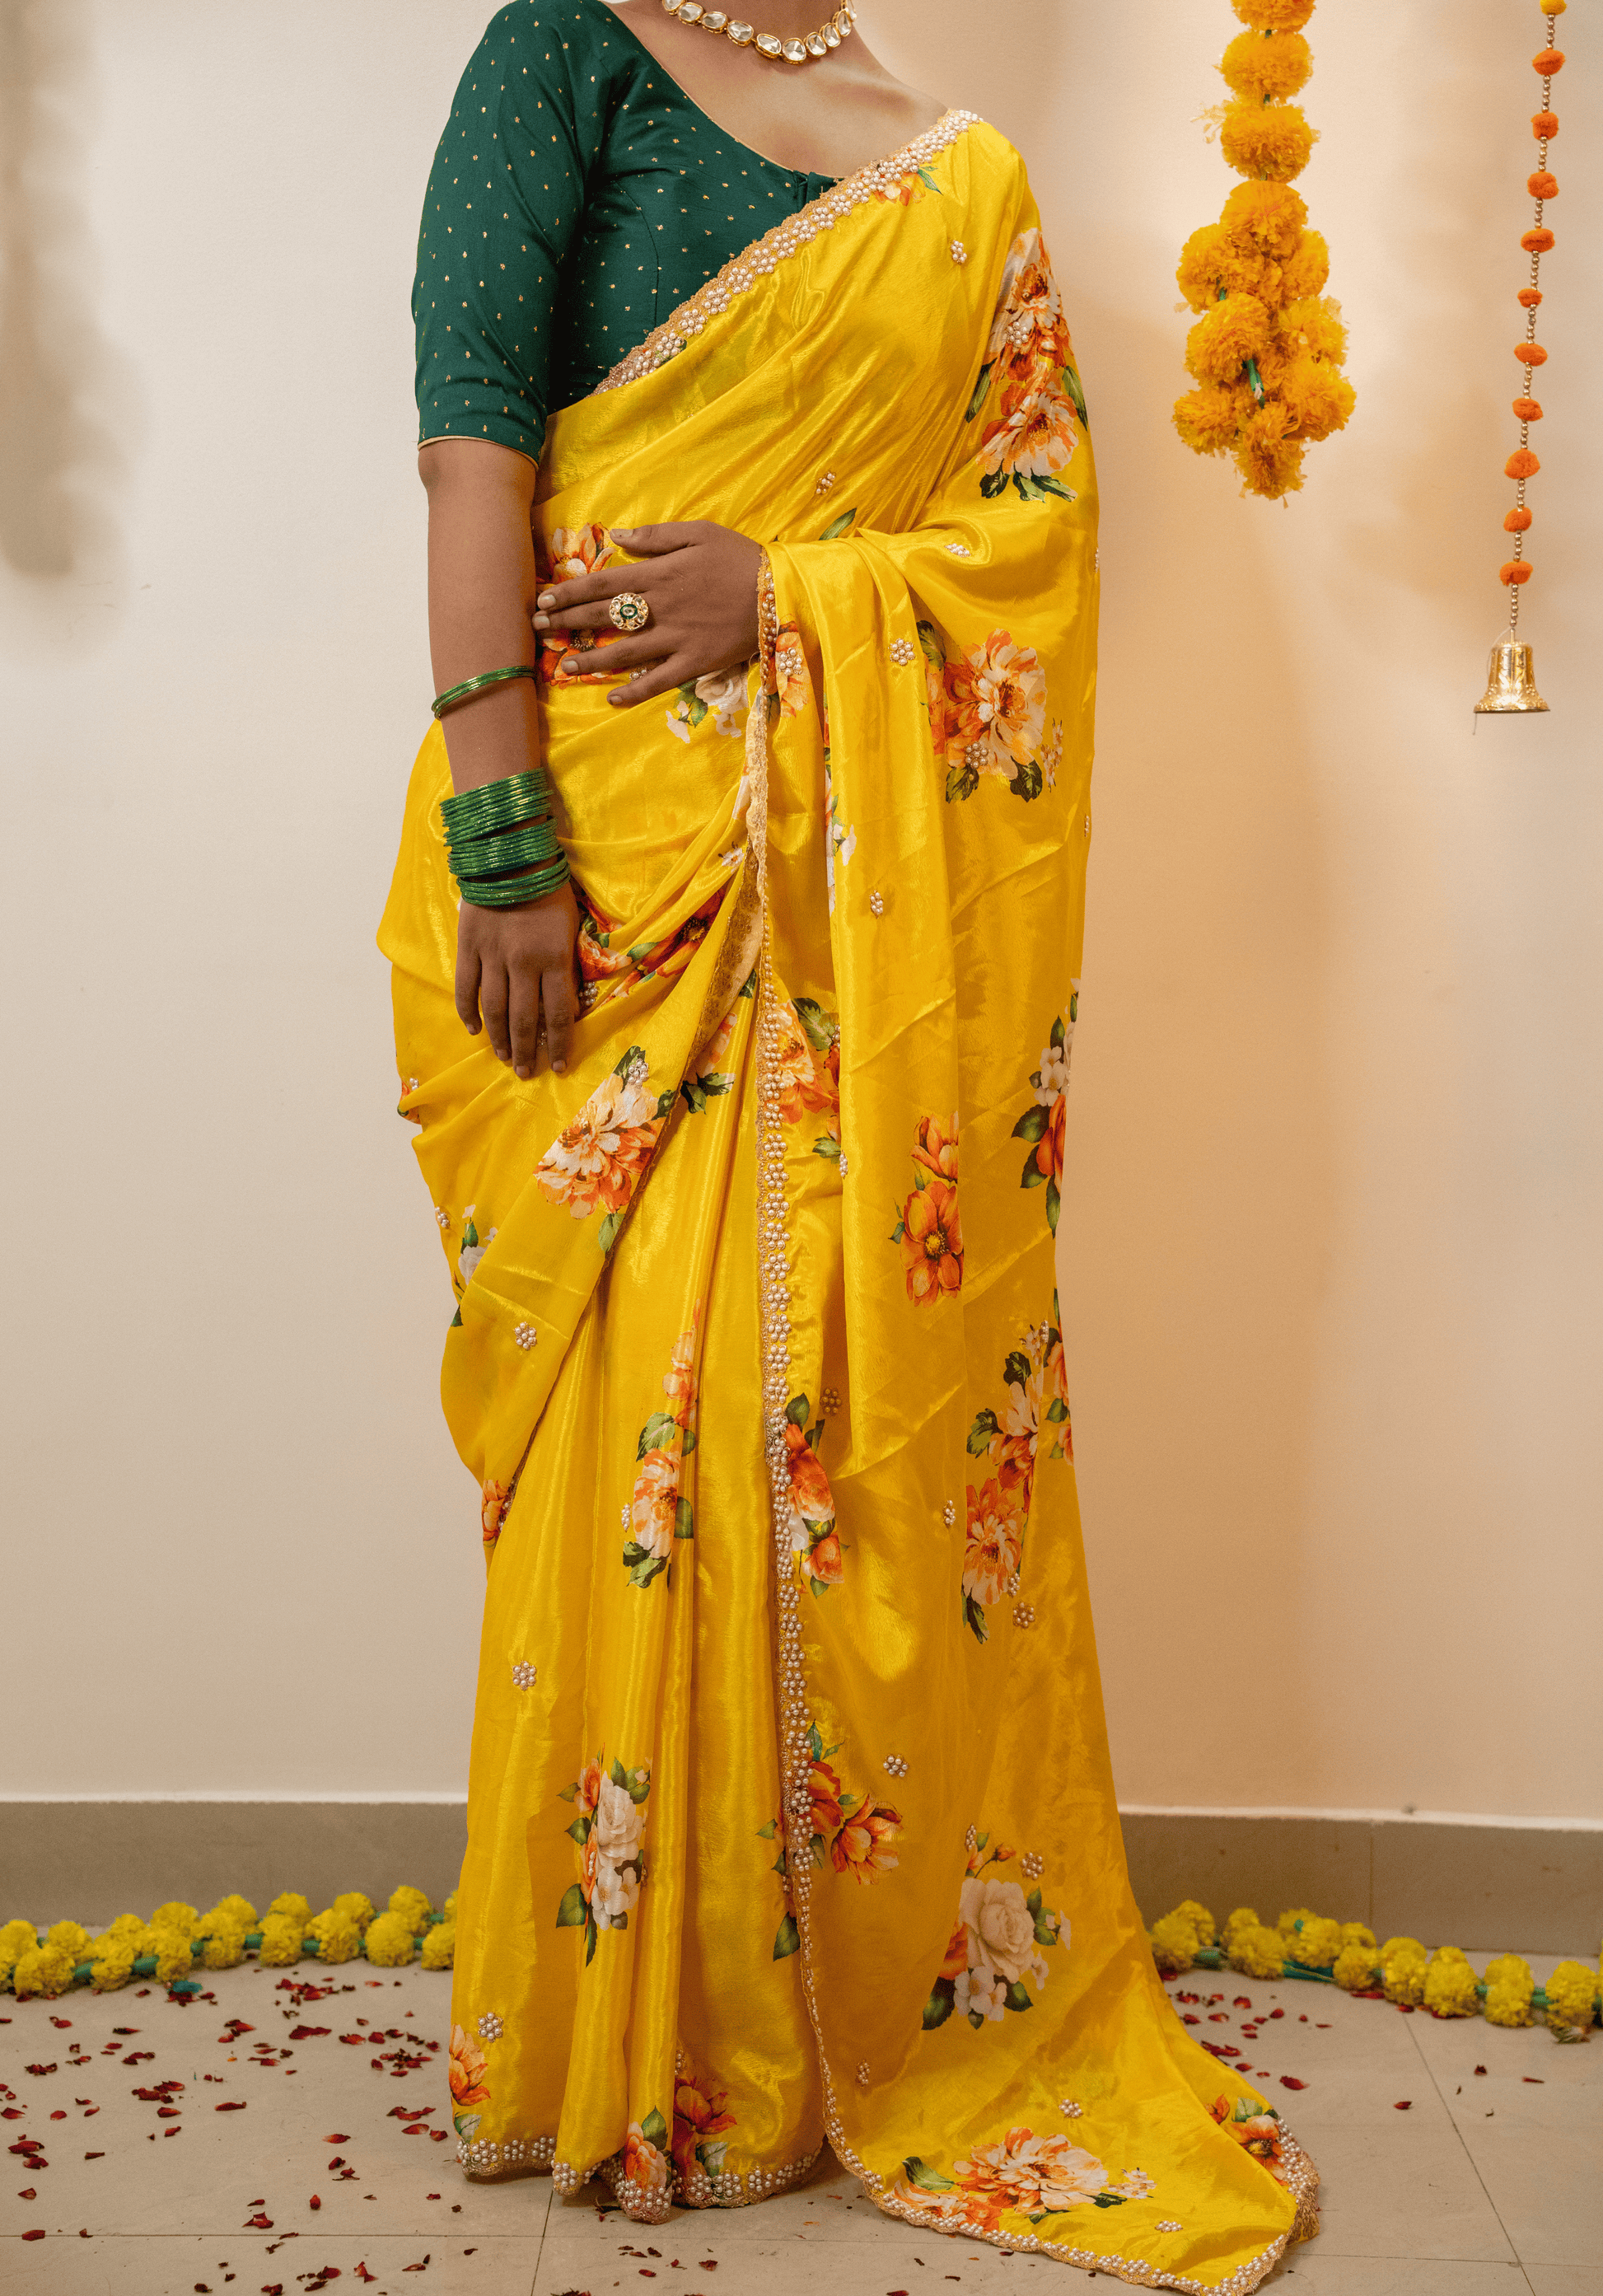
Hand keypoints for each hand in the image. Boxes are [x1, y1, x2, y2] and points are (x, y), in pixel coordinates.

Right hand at [455, 877, 580, 1080]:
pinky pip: (466, 988)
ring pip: (493, 1010)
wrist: (511, 855)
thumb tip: (564, 1005)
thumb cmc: (550, 890)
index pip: (557, 1015)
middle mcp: (523, 964)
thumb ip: (567, 966)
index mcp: (554, 959)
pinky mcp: (469, 946)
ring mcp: (492, 956)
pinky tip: (474, 1030)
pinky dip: (468, 1012)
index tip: (558, 1067)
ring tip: (506, 1058)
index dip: (558, 1045)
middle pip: (523, 1020)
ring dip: (500, 1039)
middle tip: (527, 1072)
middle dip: (527, 1051)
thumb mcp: (571, 928)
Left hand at [533, 521, 761, 708]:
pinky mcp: (695, 662)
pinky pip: (659, 681)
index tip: (543, 599)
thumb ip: (655, 537)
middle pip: (604, 615)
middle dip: (567, 621)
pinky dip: (634, 691)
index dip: (570, 592)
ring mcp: (676, 638)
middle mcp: (661, 608)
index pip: (603, 583)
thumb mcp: (699, 532)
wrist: (781, 592)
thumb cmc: (740, 557)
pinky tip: (612, 698)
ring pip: (624, 651)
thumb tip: (616, 538)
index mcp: (659, 574)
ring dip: (591, 659)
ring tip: (564, 666)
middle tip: (536, 629)